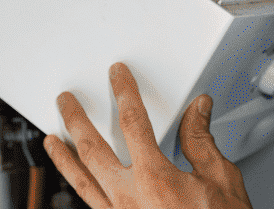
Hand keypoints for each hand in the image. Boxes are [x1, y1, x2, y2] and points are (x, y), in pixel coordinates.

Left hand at [45, 63, 251, 208]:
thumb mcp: (221, 180)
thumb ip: (201, 142)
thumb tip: (197, 111)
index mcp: (155, 178)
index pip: (133, 122)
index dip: (124, 93)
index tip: (117, 77)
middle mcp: (130, 198)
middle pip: (92, 149)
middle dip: (76, 120)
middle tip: (66, 102)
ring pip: (81, 182)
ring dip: (64, 157)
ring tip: (52, 140)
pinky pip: (91, 205)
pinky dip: (79, 189)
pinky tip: (75, 183)